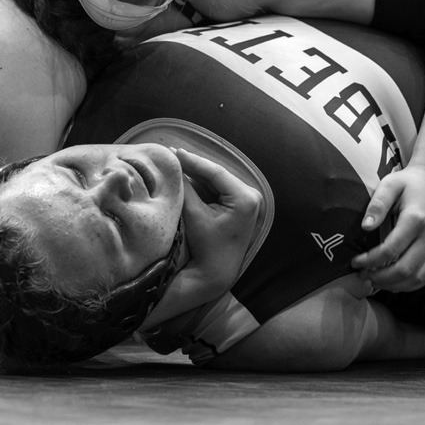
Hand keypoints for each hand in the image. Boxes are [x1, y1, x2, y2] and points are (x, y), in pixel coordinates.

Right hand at [177, 148, 262, 292]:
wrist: (216, 272)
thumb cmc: (206, 246)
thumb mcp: (194, 214)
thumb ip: (185, 188)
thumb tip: (174, 165)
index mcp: (245, 199)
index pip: (216, 172)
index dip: (193, 161)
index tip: (174, 152)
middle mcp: (252, 196)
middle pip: (217, 174)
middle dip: (194, 165)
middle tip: (172, 153)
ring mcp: (248, 199)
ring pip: (217, 179)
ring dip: (197, 172)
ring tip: (177, 160)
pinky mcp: (241, 203)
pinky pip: (219, 187)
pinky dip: (203, 182)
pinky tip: (187, 173)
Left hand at [350, 164, 424, 292]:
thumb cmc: (409, 183)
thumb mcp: (390, 184)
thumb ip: (377, 204)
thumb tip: (365, 226)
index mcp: (416, 220)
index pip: (391, 250)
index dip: (370, 260)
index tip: (355, 261)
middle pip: (405, 269)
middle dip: (380, 278)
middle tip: (362, 276)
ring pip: (417, 278)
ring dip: (393, 285)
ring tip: (373, 280)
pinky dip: (408, 285)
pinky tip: (391, 282)